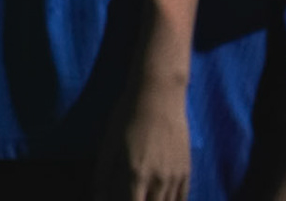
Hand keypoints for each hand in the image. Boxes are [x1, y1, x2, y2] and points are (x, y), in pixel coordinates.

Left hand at [97, 78, 190, 200]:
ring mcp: (175, 175)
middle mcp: (158, 179)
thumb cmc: (128, 116)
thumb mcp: (109, 143)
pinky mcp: (186, 169)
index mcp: (135, 174)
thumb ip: (103, 174)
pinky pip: (183, 198)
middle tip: (133, 196)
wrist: (159, 96)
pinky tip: (163, 200)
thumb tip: (99, 197)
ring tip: (146, 197)